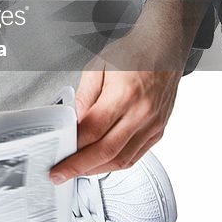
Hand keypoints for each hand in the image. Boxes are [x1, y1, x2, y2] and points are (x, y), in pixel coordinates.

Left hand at [48, 0, 211, 183]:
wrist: (163, 46)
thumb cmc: (132, 53)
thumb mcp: (97, 67)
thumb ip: (84, 97)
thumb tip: (73, 122)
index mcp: (124, 95)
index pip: (92, 132)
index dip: (73, 150)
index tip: (58, 158)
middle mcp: (141, 114)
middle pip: (106, 152)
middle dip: (80, 168)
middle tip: (61, 174)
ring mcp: (152, 125)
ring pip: (122, 160)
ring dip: (98, 170)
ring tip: (78, 171)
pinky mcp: (159, 130)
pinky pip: (136, 156)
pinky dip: (116, 164)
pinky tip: (101, 164)